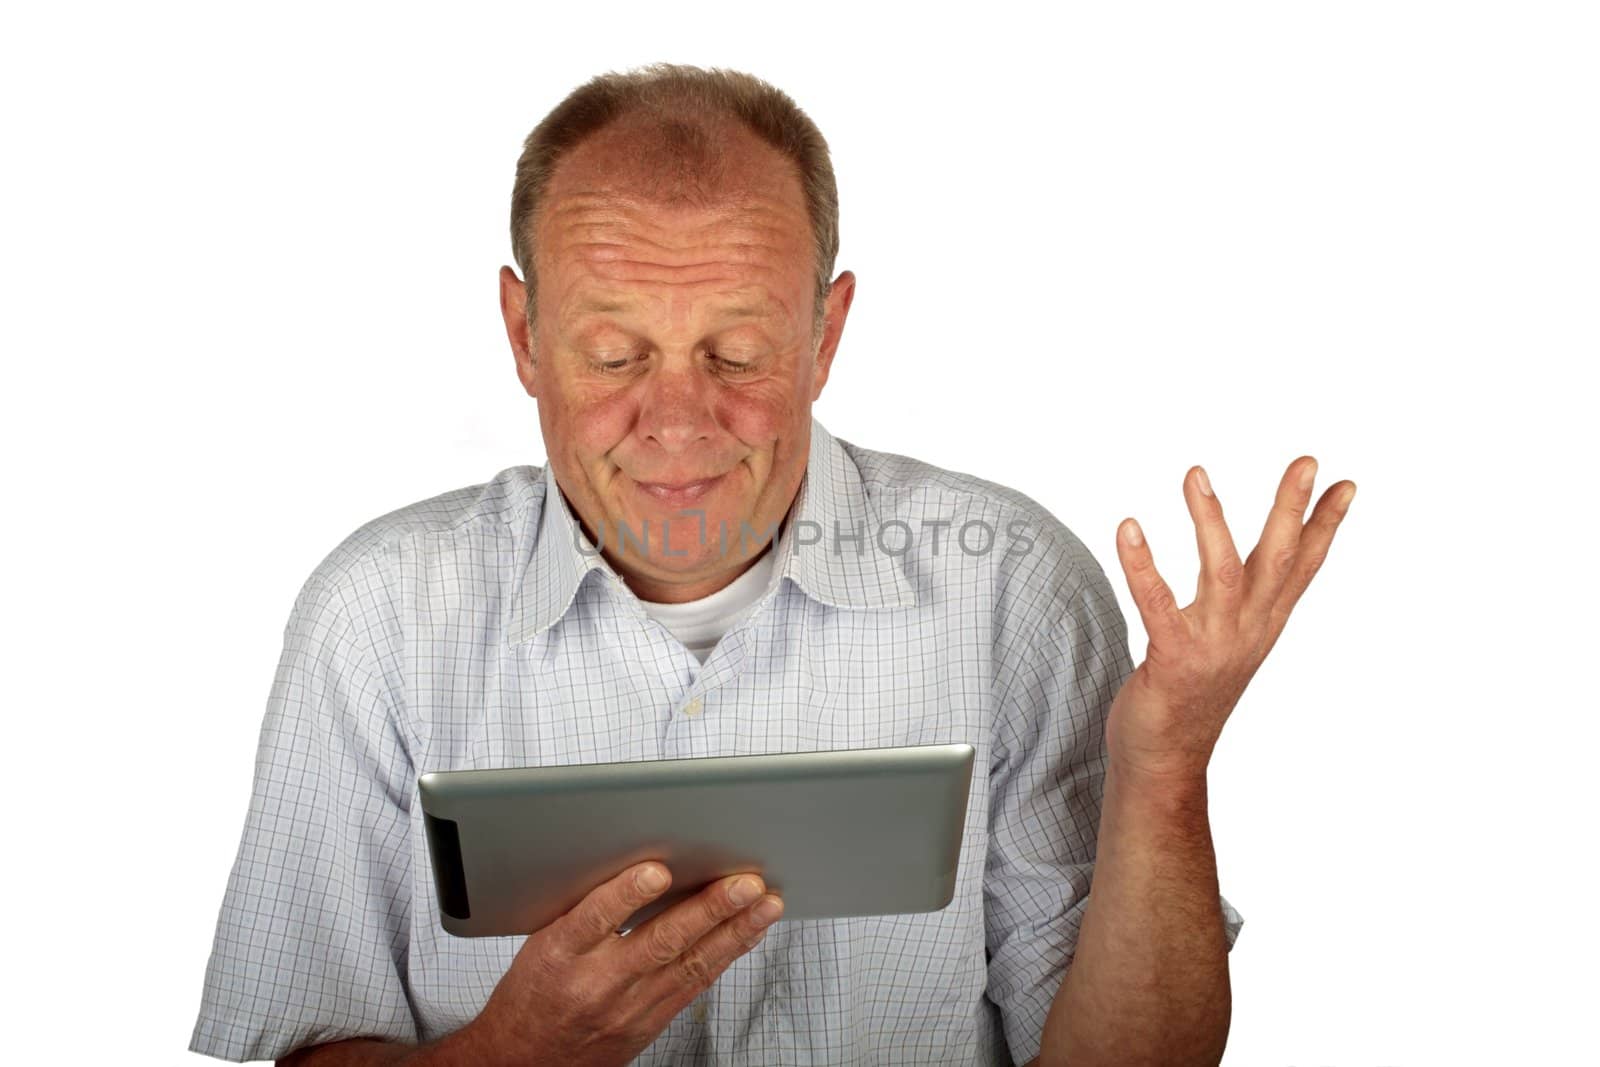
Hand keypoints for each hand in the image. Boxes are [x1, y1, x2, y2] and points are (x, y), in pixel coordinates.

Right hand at [454, 861, 782, 1066]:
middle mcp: (597, 984)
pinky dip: (726, 955)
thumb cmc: (532, 993)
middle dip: (708, 909)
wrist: (523, 1060)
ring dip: (734, 931)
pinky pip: (694, 985)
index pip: (594, 919)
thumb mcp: (541, 942)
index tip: (657, 870)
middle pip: (658, 942)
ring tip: (765, 904)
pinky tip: (748, 933)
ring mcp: (628, 1008)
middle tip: (745, 882)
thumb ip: (585, 908)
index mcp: (559, 955)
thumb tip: (640, 864)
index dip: (627, 894)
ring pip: (690, 964)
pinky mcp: (649, 1023)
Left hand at [1106, 456, 1355, 782]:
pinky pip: (1157, 604)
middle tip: (1307, 461)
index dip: (1325, 526)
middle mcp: (1246, 633)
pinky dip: (1142, 564)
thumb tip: (1243, 571)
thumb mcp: (1224, 646)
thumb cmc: (1187, 699)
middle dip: (1292, 509)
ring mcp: (1213, 647)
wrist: (1165, 764)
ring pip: (1223, 572)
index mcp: (1260, 627)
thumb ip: (1236, 606)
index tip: (1346, 483)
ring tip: (1196, 473)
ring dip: (1210, 520)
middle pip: (1277, 561)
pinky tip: (1129, 528)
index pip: (1302, 569)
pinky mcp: (1172, 659)